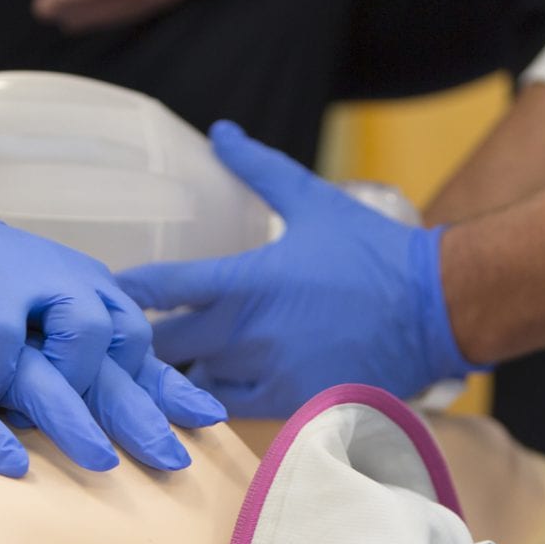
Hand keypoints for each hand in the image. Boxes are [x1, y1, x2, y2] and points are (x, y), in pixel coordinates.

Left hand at [0, 188, 222, 470]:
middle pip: (85, 328)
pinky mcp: (106, 305)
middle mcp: (54, 275)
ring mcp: (88, 289)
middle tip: (90, 455)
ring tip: (163, 456)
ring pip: (129, 337)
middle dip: (84, 392)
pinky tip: (203, 419)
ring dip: (141, 397)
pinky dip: (174, 383)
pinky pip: (148, 346)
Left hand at [117, 121, 480, 417]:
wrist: (435, 309)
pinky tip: (212, 387)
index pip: (158, 290)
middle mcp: (247, 335)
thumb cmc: (374, 253)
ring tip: (165, 365)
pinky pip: (233, 411)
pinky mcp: (293, 406)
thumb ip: (258, 169)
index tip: (110, 291)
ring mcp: (268, 376)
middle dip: (141, 343)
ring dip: (178, 376)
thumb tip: (220, 132)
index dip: (125, 292)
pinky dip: (216, 400)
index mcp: (244, 282)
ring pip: (193, 387)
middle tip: (129, 335)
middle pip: (163, 349)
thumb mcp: (312, 202)